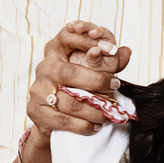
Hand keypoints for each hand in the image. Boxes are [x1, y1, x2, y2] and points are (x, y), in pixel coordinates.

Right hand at [28, 21, 133, 139]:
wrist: (49, 117)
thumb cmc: (73, 87)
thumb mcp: (89, 70)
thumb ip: (107, 61)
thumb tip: (126, 52)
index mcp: (55, 51)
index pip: (66, 36)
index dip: (86, 40)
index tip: (109, 48)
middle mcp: (44, 68)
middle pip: (70, 72)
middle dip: (97, 81)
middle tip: (115, 86)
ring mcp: (38, 90)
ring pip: (70, 101)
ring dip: (94, 109)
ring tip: (108, 113)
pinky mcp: (37, 112)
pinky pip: (64, 120)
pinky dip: (84, 125)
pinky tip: (95, 126)